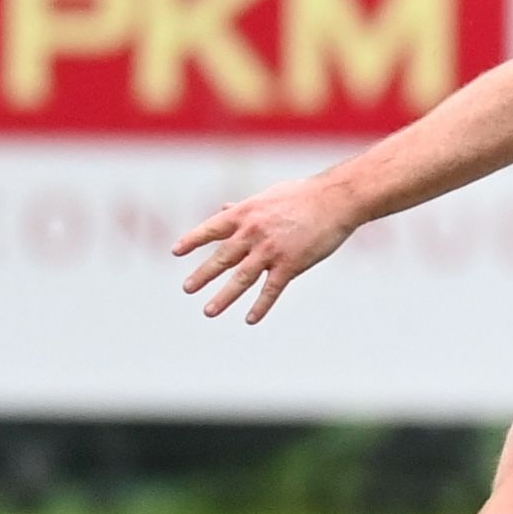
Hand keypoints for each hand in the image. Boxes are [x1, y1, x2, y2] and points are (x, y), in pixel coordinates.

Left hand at [174, 178, 358, 323]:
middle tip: (187, 288)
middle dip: (203, 275)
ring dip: (223, 297)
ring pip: (241, 278)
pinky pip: (271, 289)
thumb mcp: (269, 195)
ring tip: (208, 311)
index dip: (193, 240)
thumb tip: (223, 208)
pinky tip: (250, 319)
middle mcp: (253, 232)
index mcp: (246, 213)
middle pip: (222, 258)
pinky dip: (260, 306)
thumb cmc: (304, 194)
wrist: (336, 199)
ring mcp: (271, 250)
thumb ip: (244, 206)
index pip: (212, 229)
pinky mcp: (291, 264)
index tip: (176, 252)